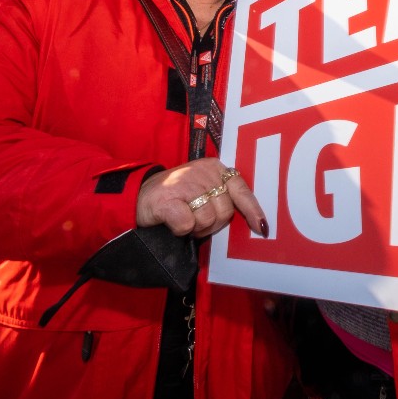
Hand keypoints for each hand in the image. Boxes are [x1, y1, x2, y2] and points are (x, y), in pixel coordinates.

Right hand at [135, 160, 267, 239]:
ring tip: (184, 219)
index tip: (260, 227)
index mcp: (214, 168)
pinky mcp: (168, 199)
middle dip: (213, 224)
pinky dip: (181, 230)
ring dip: (197, 228)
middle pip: (225, 211)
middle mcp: (202, 172)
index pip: (241, 188)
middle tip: (196, 221)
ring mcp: (185, 183)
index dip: (252, 210)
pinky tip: (172, 221)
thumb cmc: (175, 197)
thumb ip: (222, 197)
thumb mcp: (201, 188)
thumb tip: (251, 221)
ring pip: (208, 220)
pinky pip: (188, 225)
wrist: (137, 196)